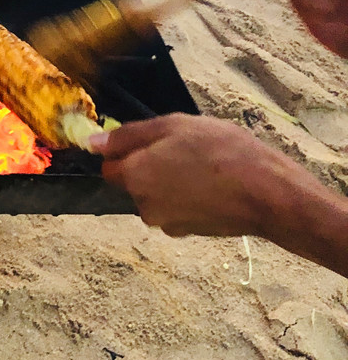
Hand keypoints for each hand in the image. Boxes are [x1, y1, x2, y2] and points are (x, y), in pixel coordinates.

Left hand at [90, 114, 310, 237]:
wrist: (266, 193)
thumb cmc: (221, 152)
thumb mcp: (173, 126)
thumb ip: (128, 136)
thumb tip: (93, 143)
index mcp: (135, 176)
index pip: (109, 167)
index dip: (126, 152)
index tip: (152, 143)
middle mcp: (143, 206)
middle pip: (133, 182)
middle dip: (150, 167)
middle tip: (184, 150)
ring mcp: (166, 223)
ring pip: (156, 195)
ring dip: (170, 182)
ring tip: (203, 166)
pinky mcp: (188, 233)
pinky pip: (176, 209)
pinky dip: (187, 198)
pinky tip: (211, 185)